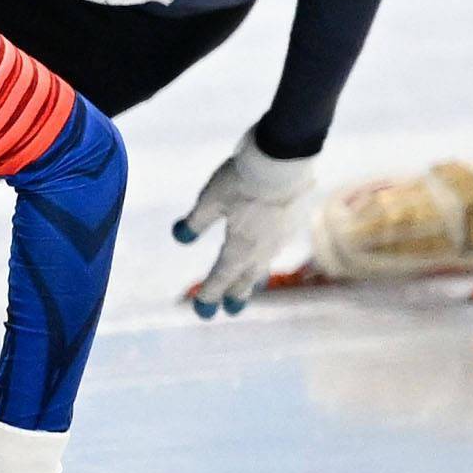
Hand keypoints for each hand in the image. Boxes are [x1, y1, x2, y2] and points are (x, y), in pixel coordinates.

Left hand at [174, 137, 318, 315]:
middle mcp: (263, 248)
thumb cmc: (243, 180)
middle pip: (246, 277)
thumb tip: (178, 238)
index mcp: (240, 247)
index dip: (210, 295)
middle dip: (236, 293)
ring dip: (254, 278)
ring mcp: (282, 236)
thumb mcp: (210, 200)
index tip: (202, 312)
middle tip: (231, 309)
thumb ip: (195, 222)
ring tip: (250, 287)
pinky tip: (267, 254)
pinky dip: (267, 257)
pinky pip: (278, 248)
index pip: (220, 277)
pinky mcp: (294, 222)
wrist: (285, 159)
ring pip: (265, 264)